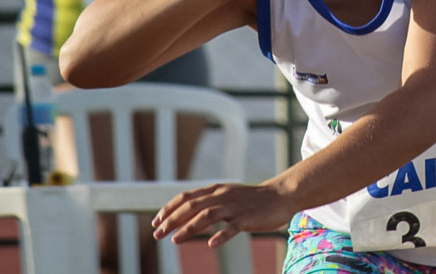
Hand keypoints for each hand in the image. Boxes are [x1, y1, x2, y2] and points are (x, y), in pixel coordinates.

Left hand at [152, 182, 290, 247]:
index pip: (186, 197)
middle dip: (172, 220)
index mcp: (216, 190)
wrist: (280, 196)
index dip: (169, 209)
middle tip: (157, 234)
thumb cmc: (251, 200)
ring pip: (207, 215)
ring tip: (175, 240)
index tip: (155, 222)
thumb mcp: (226, 196)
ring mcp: (235, 207)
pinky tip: (211, 244)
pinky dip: (221, 235)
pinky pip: (232, 227)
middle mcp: (222, 196)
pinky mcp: (247, 218)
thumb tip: (183, 214)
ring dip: (189, 228)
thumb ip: (207, 202)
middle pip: (192, 206)